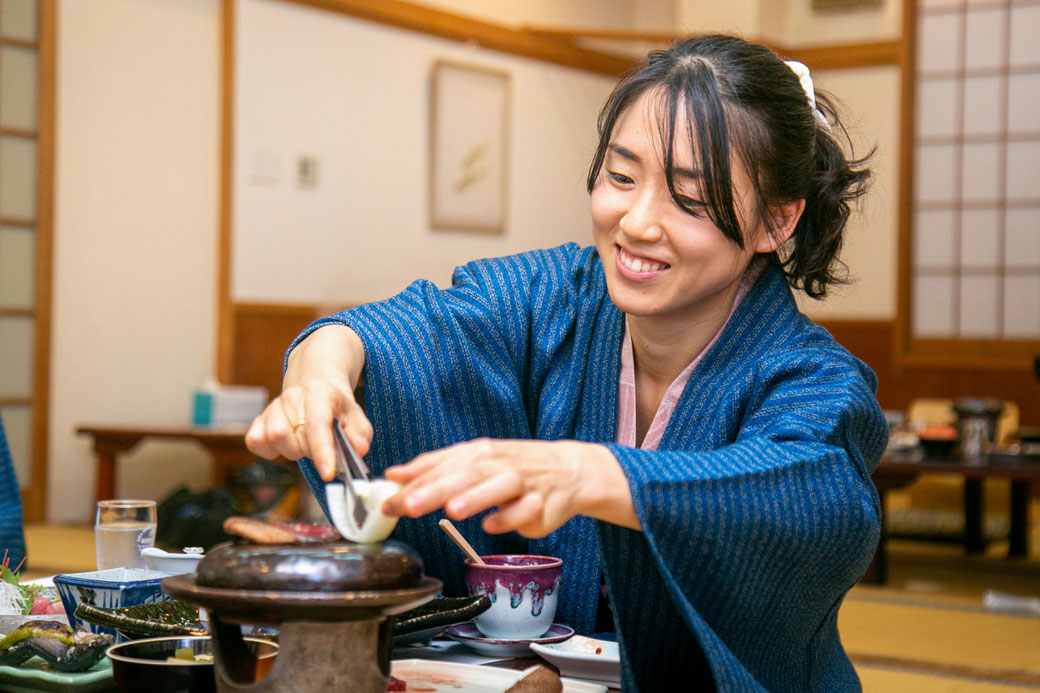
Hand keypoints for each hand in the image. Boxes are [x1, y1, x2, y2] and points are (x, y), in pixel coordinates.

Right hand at [245, 324, 370, 480]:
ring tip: (305, 444)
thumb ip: (360, 434)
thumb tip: (359, 449)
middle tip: (322, 449)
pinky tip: (286, 446)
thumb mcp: (356, 416)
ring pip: (274, 440)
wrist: (316, 388)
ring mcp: (273, 407)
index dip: (322, 451)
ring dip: (292, 452)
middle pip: (294, 438)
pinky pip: (255, 442)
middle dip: (310, 452)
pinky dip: (270, 451)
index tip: (328, 474)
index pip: (317, 424)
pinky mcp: (259, 419)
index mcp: (319, 393)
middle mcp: (292, 397)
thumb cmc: (336, 407)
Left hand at [382, 438, 638, 537]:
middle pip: (464, 475)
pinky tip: (492, 525)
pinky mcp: (542, 503)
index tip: (387, 501)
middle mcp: (498, 463)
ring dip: (476, 497)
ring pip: (498, 487)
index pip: (442, 466)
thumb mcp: (473, 461)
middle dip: (435, 490)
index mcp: (478, 453)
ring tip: (453, 510)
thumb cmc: (513, 467)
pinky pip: (525, 511)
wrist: (570, 470)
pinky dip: (510, 518)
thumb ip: (433, 468)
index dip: (413, 483)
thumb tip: (393, 475)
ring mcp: (522, 482)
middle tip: (408, 505)